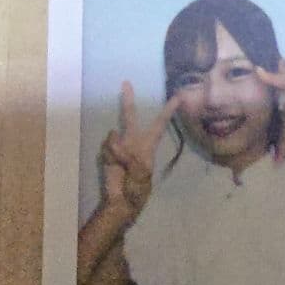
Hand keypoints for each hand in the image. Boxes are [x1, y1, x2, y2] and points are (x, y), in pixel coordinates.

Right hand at [100, 81, 181, 216]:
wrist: (120, 201)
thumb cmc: (137, 188)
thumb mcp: (142, 173)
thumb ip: (131, 155)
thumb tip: (117, 141)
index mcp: (148, 146)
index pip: (159, 124)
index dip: (168, 111)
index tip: (179, 95)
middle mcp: (134, 142)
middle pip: (131, 117)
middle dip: (128, 101)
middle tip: (126, 83)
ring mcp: (119, 146)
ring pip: (114, 137)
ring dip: (116, 152)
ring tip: (122, 166)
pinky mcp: (107, 153)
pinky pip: (106, 147)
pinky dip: (108, 156)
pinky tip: (112, 165)